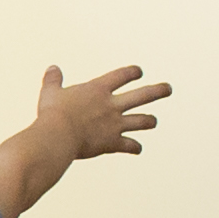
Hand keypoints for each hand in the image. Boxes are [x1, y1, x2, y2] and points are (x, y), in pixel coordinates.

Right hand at [32, 62, 165, 163]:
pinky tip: (137, 149)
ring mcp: (115, 124)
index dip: (132, 72)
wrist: (58, 135)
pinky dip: (134, 147)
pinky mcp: (112, 142)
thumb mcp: (50, 92)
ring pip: (141, 121)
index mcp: (98, 89)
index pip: (122, 75)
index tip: (139, 71)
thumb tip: (53, 68)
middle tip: (168, 88)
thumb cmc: (52, 112)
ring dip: (149, 121)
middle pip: (143, 95)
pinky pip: (129, 146)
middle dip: (158, 91)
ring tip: (153, 121)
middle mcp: (112, 105)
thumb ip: (53, 80)